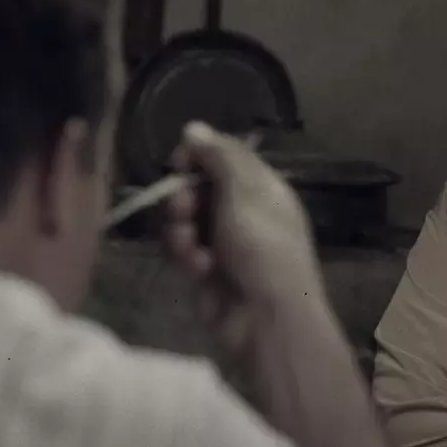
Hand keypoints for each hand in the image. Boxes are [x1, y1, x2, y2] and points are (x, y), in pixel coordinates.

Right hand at [162, 122, 326, 345]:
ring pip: (182, 220)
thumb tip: (194, 127)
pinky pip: (181, 251)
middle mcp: (240, 212)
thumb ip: (218, 157)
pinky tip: (199, 269)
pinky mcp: (203, 270)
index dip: (197, 157)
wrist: (266, 319)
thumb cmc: (263, 248)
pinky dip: (186, 257)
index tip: (179, 162)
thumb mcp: (245, 193)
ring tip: (192, 248)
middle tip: (184, 209)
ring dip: (181, 230)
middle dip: (183, 197)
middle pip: (196, 188)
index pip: (223, 158)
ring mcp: (220, 242)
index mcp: (260, 188)